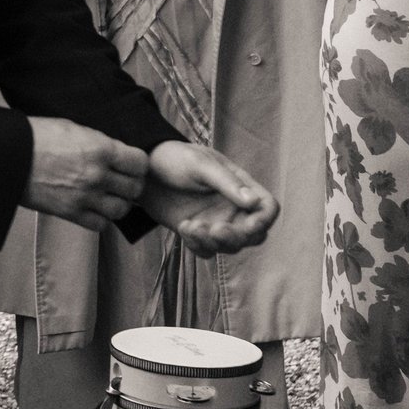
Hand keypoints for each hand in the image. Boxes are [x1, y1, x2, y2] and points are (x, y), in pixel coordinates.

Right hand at [21, 117, 148, 230]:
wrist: (7, 155)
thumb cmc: (36, 136)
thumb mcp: (73, 128)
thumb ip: (98, 143)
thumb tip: (114, 154)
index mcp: (101, 149)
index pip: (140, 163)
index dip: (138, 165)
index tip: (131, 166)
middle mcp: (98, 175)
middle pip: (135, 189)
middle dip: (131, 185)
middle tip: (122, 182)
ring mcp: (85, 197)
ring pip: (121, 209)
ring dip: (118, 204)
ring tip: (108, 197)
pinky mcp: (70, 213)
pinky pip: (100, 224)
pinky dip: (100, 219)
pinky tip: (92, 208)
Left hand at [142, 141, 278, 256]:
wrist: (141, 170)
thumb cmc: (173, 158)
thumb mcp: (199, 164)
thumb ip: (227, 182)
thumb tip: (254, 202)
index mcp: (240, 185)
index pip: (267, 208)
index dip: (265, 220)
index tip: (250, 225)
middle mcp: (233, 206)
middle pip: (253, 235)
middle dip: (237, 237)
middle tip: (214, 230)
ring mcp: (216, 221)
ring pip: (231, 246)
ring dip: (213, 242)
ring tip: (190, 226)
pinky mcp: (198, 232)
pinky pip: (207, 250)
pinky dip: (198, 246)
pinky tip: (183, 227)